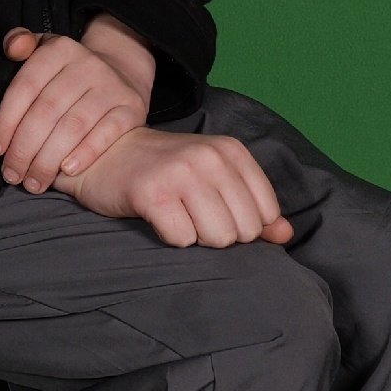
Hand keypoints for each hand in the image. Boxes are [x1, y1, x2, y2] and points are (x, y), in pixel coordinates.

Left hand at [0, 24, 150, 191]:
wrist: (120, 73)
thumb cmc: (68, 73)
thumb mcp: (43, 50)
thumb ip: (19, 43)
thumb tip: (13, 47)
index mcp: (59, 50)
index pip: (24, 88)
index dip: (5, 122)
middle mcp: (87, 64)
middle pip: (46, 112)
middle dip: (24, 149)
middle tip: (12, 174)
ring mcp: (111, 85)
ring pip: (72, 127)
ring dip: (48, 160)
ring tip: (34, 181)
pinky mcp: (131, 106)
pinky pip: (107, 132)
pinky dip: (85, 153)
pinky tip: (67, 171)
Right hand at [60, 123, 293, 247]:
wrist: (104, 154)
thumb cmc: (164, 172)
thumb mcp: (214, 179)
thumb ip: (254, 206)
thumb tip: (286, 236)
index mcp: (231, 151)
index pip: (266, 213)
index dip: (243, 225)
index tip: (217, 213)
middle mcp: (209, 157)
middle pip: (244, 230)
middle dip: (220, 234)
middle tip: (193, 216)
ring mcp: (181, 173)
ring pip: (217, 238)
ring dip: (197, 238)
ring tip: (178, 217)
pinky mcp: (153, 193)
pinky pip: (182, 240)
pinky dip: (171, 238)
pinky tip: (159, 218)